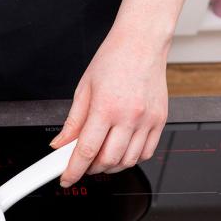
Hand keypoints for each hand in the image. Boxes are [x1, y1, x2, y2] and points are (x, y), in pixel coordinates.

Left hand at [51, 27, 168, 186]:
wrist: (142, 42)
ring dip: (110, 166)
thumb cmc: (113, 59)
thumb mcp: (84, 88)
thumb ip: (73, 121)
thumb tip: (60, 144)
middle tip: (81, 164)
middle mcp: (130, 116)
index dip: (73, 170)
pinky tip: (120, 151)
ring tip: (99, 157)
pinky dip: (130, 159)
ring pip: (128, 161)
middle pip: (108, 160)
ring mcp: (148, 120)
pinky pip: (146, 153)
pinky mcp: (160, 121)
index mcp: (106, 107)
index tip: (65, 178)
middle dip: (90, 169)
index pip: (86, 151)